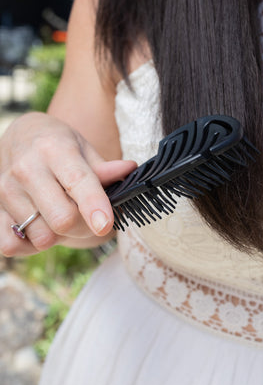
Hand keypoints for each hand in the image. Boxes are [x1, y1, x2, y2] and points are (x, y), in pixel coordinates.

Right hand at [0, 112, 135, 256]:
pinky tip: (38, 226)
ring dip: (58, 236)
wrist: (19, 138)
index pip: (77, 181)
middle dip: (83, 227)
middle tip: (87, 218)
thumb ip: (104, 167)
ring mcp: (6, 191)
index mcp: (54, 149)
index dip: (93, 205)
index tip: (105, 224)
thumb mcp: (82, 148)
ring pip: (42, 237)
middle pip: (62, 219)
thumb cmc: (58, 147)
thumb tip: (127, 170)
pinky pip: (12, 246)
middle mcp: (27, 168)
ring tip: (59, 214)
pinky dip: (31, 245)